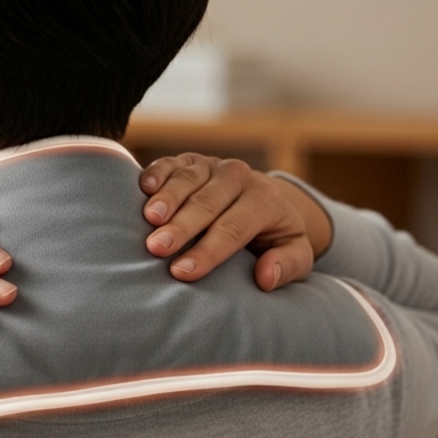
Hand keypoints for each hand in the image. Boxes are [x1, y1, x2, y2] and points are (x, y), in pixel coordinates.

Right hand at [138, 154, 331, 290]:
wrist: (263, 198)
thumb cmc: (272, 236)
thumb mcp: (295, 253)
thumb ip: (287, 266)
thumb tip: (265, 277)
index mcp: (265, 200)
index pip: (234, 228)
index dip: (208, 251)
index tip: (182, 272)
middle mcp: (238, 177)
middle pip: (207, 202)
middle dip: (181, 226)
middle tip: (157, 248)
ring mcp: (212, 165)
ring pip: (187, 179)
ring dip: (166, 198)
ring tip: (149, 220)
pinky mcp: (190, 160)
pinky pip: (170, 163)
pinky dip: (156, 173)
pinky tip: (142, 189)